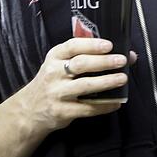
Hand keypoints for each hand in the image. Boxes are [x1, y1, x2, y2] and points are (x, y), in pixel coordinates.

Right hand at [13, 38, 128, 134]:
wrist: (30, 109)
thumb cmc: (53, 81)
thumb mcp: (61, 64)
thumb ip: (88, 56)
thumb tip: (126, 54)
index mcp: (55, 57)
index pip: (72, 46)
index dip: (92, 45)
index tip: (109, 45)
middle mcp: (54, 73)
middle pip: (80, 65)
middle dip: (103, 62)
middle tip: (121, 60)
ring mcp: (57, 93)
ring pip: (84, 86)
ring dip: (106, 82)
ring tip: (122, 78)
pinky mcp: (62, 111)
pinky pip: (87, 108)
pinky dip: (103, 106)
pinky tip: (116, 102)